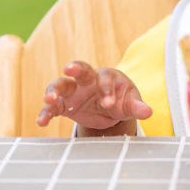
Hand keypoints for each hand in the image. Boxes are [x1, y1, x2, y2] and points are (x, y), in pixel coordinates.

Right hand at [36, 61, 151, 135]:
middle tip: (69, 68)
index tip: (109, 104)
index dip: (107, 90)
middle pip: (80, 69)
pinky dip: (46, 113)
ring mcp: (73, 91)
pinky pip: (53, 107)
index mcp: (106, 76)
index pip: (105, 79)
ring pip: (60, 85)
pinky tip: (41, 122)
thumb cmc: (122, 99)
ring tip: (49, 99)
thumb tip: (148, 112)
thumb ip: (137, 107)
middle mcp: (87, 80)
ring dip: (53, 90)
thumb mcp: (130, 103)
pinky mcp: (64, 105)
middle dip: (75, 67)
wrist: (109, 107)